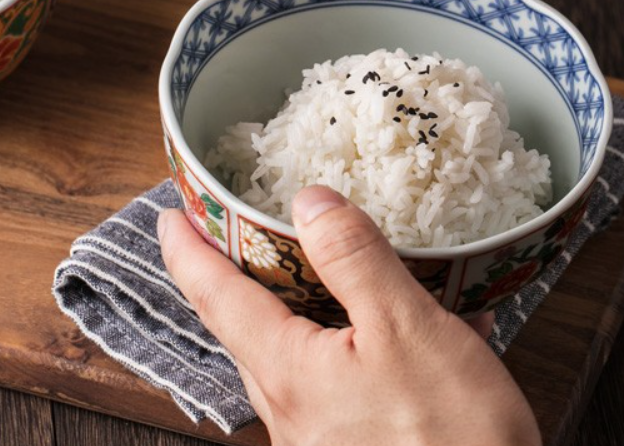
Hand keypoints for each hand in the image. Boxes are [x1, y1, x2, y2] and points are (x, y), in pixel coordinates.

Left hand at [158, 185, 540, 445]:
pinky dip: (340, 337)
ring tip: (312, 263)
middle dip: (234, 271)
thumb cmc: (455, 439)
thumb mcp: (408, 329)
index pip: (214, 296)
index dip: (187, 249)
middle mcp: (289, 408)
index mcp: (287, 371)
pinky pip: (327, 377)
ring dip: (289, 303)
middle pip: (243, 323)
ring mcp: (316, 434)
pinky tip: (389, 324)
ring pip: (286, 350)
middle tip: (236, 225)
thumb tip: (309, 201)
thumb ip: (354, 259)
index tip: (169, 214)